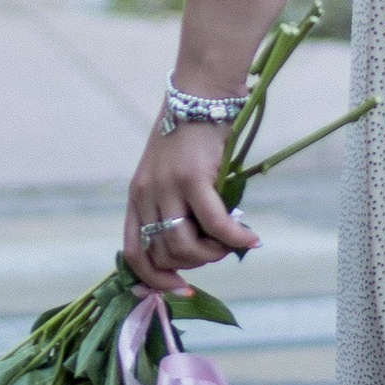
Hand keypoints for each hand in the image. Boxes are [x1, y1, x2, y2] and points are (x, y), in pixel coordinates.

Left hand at [123, 118, 257, 288]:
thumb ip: (176, 207)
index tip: (180, 287)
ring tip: (231, 244)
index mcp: (136, 196)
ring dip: (213, 254)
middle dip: (194, 264)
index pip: (133, 253)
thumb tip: (200, 248)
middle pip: (164, 254)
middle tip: (217, 252)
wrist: (200, 96)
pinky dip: (234, 239)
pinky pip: (214, 225)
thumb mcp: (171, 175)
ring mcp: (167, 188)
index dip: (154, 279)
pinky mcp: (193, 179)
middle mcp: (146, 195)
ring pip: (185, 246)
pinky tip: (250, 240)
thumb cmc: (191, 136)